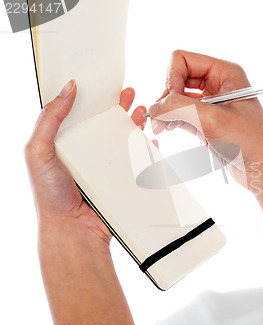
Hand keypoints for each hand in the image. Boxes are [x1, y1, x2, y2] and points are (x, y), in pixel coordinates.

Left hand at [25, 81, 146, 244]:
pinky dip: (146, 147)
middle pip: (105, 121)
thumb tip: (68, 89)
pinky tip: (151, 138)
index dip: (92, 96)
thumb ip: (49, 119)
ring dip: (135, 121)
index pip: (80, 113)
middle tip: (128, 92)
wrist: (73, 229)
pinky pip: (137, 159)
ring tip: (142, 110)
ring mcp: (105, 164)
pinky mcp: (120, 177)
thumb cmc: (50, 194)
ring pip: (124, 136)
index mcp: (65, 142)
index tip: (103, 84)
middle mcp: (86, 151)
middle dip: (119, 104)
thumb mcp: (38, 151)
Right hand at [148, 50, 262, 189]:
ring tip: (159, 127)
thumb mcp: (213, 120)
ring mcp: (211, 104)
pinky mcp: (207, 123)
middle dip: (166, 96)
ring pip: (177, 97)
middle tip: (159, 117)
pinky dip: (170, 120)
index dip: (171, 78)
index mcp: (225, 73)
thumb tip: (154, 107)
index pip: (183, 60)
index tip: (171, 102)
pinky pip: (181, 113)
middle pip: (177, 77)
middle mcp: (218, 84)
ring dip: (165, 110)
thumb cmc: (250, 142)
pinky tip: (166, 130)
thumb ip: (180, 108)